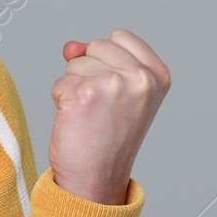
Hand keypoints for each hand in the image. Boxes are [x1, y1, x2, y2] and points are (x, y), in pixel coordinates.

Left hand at [46, 30, 171, 204]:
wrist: (97, 180)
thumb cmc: (109, 140)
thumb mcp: (120, 93)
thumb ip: (100, 60)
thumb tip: (71, 46)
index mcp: (158, 75)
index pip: (120, 37)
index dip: (107, 59)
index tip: (114, 92)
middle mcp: (140, 78)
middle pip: (96, 46)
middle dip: (89, 72)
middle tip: (101, 109)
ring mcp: (112, 84)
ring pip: (75, 63)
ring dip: (75, 88)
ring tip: (91, 117)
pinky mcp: (82, 94)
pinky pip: (59, 83)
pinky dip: (61, 102)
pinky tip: (77, 122)